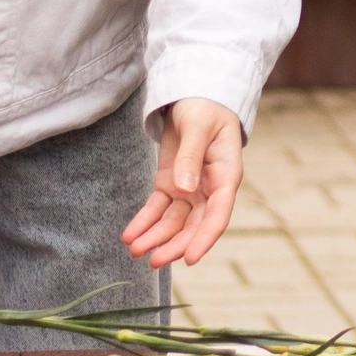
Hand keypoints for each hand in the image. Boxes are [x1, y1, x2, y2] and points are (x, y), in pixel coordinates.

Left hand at [122, 98, 244, 268]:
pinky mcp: (171, 184)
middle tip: (152, 260)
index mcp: (225, 175)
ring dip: (155, 237)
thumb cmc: (204, 107)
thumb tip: (185, 189)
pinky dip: (144, 222)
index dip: (205, 238)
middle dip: (174, 244)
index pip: (218, 214)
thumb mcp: (198, 127)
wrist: (195, 96)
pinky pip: (158, 208)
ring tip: (134, 249)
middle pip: (194, 224)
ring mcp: (190, 188)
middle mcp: (210, 188)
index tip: (189, 259)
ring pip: (174, 221)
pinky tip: (130, 234)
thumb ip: (191, 157)